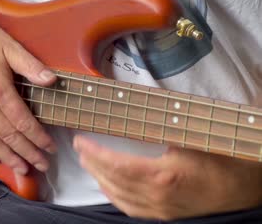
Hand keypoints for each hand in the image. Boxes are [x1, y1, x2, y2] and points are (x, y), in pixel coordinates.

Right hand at [0, 18, 56, 174]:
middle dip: (28, 153)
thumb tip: (51, 79)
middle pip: (9, 136)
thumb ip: (30, 65)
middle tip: (42, 164)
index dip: (38, 137)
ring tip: (22, 169)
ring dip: (8, 158)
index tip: (50, 146)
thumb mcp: (9, 46)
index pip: (22, 121)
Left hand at [73, 136, 261, 220]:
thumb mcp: (193, 137)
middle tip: (79, 149)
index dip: (94, 154)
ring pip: (119, 197)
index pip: (116, 165)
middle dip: (92, 164)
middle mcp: (157, 198)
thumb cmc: (224, 159)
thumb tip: (137, 111)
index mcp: (162, 177)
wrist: (248, 188)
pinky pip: (132, 209)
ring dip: (99, 179)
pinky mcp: (167, 215)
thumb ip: (162, 127)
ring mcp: (161, 210)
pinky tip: (108, 187)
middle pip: (113, 181)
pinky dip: (115, 197)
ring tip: (88, 163)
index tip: (80, 142)